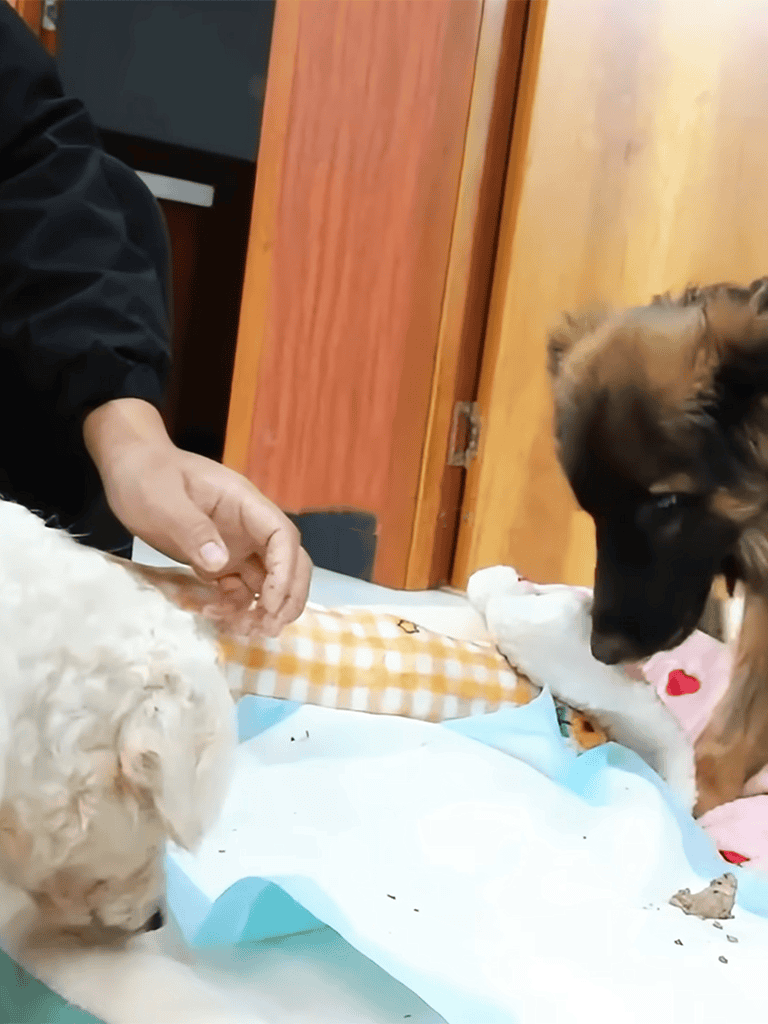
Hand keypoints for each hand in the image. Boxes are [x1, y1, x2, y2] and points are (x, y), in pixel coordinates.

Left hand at [84, 399, 311, 634]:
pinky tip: (212, 614)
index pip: (282, 536)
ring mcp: (237, 544)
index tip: (270, 601)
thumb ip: (192, 529)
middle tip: (268, 628)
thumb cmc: (146, 475)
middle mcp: (249, 526)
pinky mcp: (220, 561)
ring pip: (268, 580)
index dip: (285, 571)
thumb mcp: (163, 499)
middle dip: (287, 596)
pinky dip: (235, 607)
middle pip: (289, 561)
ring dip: (264, 608)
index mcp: (245, 503)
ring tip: (242, 630)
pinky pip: (240, 588)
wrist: (129, 468)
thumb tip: (220, 565)